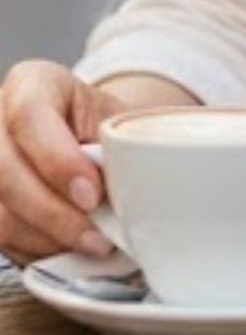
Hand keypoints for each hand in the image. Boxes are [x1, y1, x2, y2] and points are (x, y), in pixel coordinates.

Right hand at [0, 64, 124, 263]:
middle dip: (53, 213)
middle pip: (3, 169)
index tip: (92, 196)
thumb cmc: (110, 130)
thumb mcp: (124, 123)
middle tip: (97, 238)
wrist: (96, 141)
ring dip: (46, 238)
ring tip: (91, 248)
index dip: (57, 161)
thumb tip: (142, 193)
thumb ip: (127, 146)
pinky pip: (0, 235)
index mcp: (33, 83)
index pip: (29, 115)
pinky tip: (69, 251)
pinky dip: (37, 249)